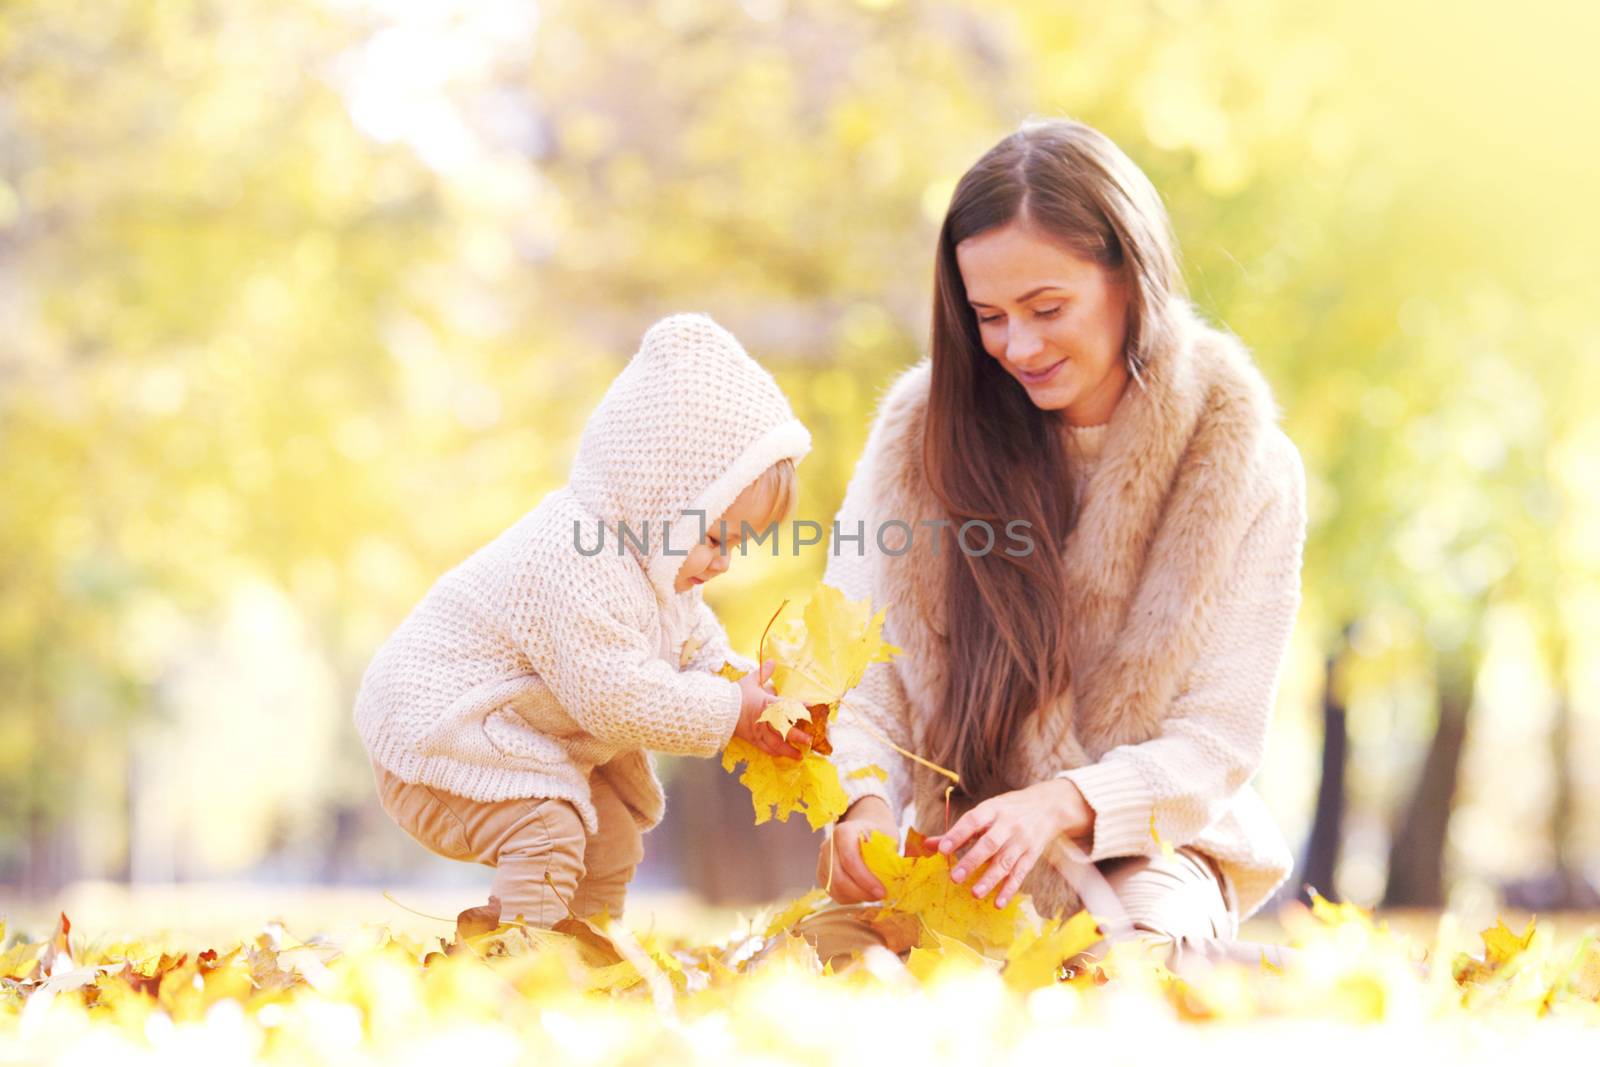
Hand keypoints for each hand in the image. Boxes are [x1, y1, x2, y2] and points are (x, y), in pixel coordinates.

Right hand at [732, 659, 810, 758]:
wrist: (719, 710)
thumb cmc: (736, 695)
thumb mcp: (751, 681)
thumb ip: (763, 672)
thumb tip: (772, 661)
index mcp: (766, 703)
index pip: (786, 705)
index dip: (800, 707)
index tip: (812, 708)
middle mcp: (764, 720)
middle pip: (784, 729)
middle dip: (797, 736)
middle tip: (810, 740)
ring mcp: (758, 732)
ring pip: (775, 743)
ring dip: (788, 750)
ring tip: (800, 755)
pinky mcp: (752, 739)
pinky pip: (765, 748)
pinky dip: (775, 752)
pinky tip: (782, 755)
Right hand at [816, 796, 896, 902]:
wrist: (865, 831)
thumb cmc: (878, 835)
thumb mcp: (888, 838)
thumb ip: (887, 856)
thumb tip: (891, 878)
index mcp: (844, 832)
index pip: (849, 859)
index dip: (865, 879)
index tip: (882, 891)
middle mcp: (829, 845)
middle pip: (839, 877)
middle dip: (861, 892)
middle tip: (880, 896)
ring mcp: (823, 860)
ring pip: (835, 888)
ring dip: (856, 897)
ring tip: (873, 894)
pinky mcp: (823, 875)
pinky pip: (834, 893)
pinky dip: (850, 898)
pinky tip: (863, 893)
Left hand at [921, 778, 1094, 908]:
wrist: (1048, 806)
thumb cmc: (1008, 810)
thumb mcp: (985, 813)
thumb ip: (958, 831)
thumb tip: (928, 845)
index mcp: (992, 810)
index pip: (973, 820)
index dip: (958, 834)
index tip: (943, 848)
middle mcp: (1008, 824)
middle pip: (989, 844)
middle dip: (972, 861)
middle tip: (954, 877)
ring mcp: (1021, 840)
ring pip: (1005, 861)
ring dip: (990, 879)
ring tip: (975, 893)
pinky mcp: (1032, 855)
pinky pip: (1020, 873)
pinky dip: (1009, 889)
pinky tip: (998, 902)